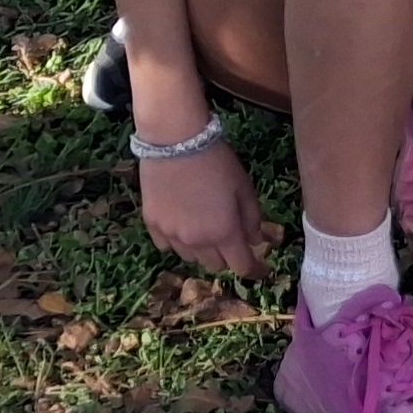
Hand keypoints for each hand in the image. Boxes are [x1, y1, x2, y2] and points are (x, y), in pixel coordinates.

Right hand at [137, 142, 267, 274]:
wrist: (175, 142)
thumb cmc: (217, 162)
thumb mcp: (244, 187)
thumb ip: (252, 218)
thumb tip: (256, 241)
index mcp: (223, 232)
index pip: (241, 266)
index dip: (254, 270)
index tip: (261, 269)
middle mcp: (196, 241)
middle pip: (215, 265)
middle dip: (227, 256)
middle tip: (231, 237)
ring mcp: (171, 235)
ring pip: (191, 258)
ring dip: (203, 250)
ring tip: (205, 227)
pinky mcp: (152, 225)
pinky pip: (167, 246)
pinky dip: (178, 242)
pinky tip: (182, 223)